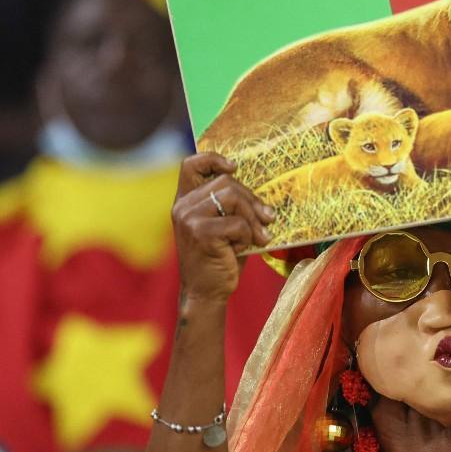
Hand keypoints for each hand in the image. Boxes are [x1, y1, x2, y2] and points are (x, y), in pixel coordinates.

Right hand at [171, 153, 274, 302]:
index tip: (234, 168)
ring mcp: (189, 219)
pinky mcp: (201, 233)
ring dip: (253, 219)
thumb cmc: (221, 257)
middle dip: (253, 201)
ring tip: (259, 237)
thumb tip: (263, 193)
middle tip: (267, 219)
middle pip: (227, 182)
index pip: (191, 164)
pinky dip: (248, 236)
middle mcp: (183, 206)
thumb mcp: (224, 225)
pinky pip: (238, 223)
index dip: (213, 159)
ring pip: (233, 198)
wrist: (207, 292)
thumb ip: (232, 205)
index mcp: (186, 200)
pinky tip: (240, 249)